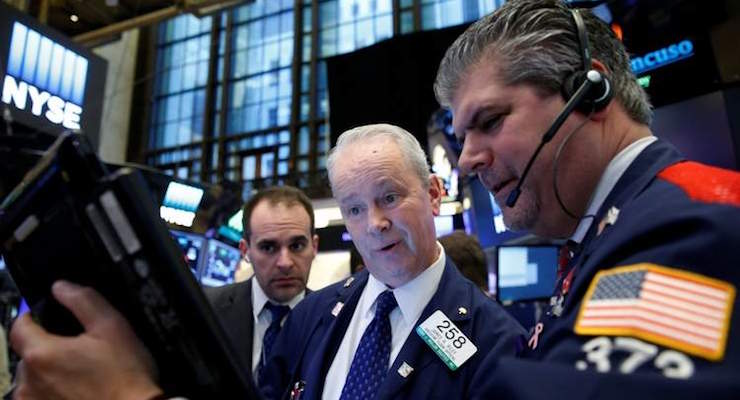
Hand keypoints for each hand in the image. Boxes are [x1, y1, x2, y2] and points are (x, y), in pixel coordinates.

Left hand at [10, 281, 163, 399]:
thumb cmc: (125, 377)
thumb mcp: (112, 327)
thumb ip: (83, 301)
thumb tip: (62, 287)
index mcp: (41, 353)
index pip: (19, 325)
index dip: (34, 316)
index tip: (50, 318)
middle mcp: (28, 382)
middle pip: (29, 354)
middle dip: (49, 348)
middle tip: (81, 350)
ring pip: (34, 378)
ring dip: (51, 373)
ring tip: (83, 374)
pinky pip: (40, 397)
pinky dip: (53, 392)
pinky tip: (79, 391)